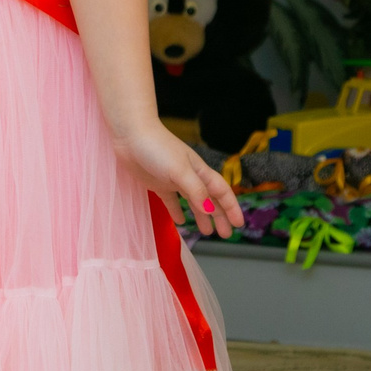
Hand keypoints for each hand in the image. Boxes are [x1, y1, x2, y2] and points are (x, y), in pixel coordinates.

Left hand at [118, 123, 242, 238]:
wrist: (130, 136)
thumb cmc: (157, 149)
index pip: (222, 192)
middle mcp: (190, 177)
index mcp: (200, 172)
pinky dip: (177, 211)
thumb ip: (195, 190)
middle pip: (210, 200)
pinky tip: (180, 221)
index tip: (239, 224)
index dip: (232, 208)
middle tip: (225, 234)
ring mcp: (174, 181)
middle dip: (220, 217)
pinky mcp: (157, 184)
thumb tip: (210, 210)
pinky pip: (171, 201)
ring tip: (207, 231)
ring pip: (193, 202)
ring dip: (201, 216)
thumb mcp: (180, 171)